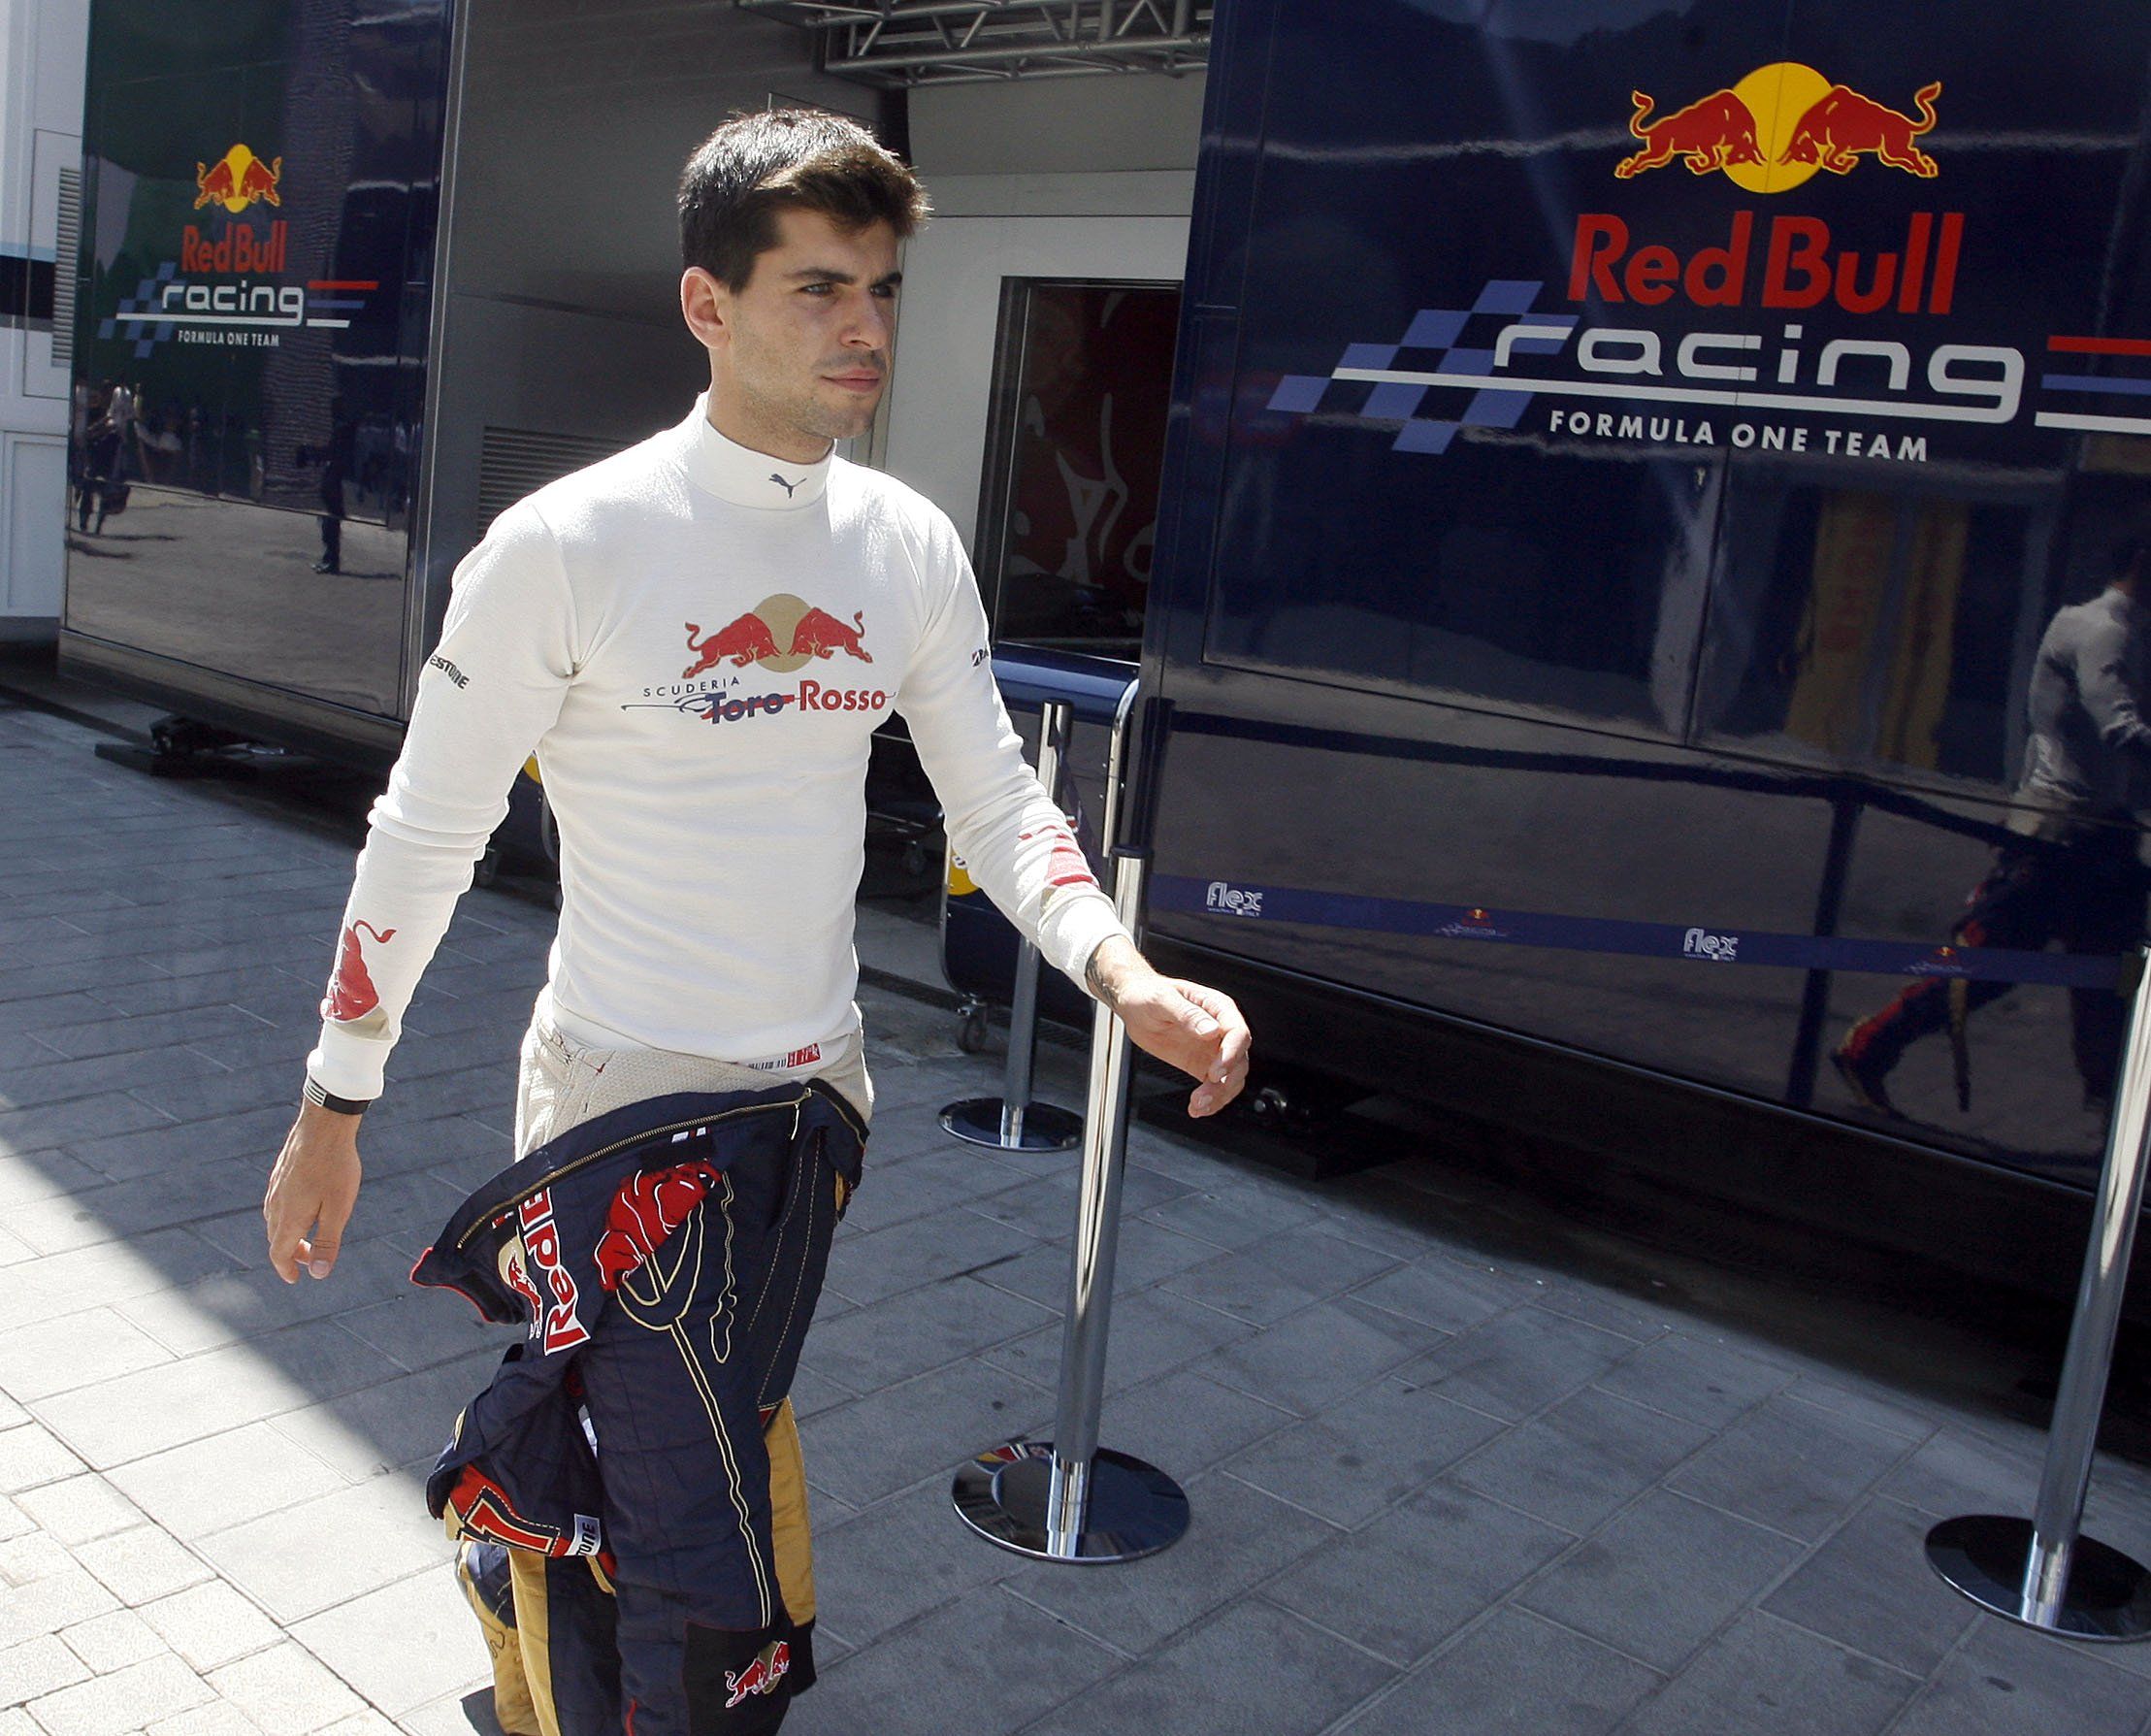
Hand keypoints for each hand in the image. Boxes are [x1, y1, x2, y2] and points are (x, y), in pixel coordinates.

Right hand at [264, 1102, 363, 1281]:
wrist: (324, 1126)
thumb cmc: (335, 1167)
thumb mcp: (339, 1209)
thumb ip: (328, 1242)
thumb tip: (318, 1274)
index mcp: (289, 1217)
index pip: (279, 1253)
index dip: (287, 1269)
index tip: (297, 1278)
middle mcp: (276, 1204)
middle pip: (275, 1239)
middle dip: (289, 1253)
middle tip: (309, 1259)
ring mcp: (275, 1187)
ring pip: (274, 1221)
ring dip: (287, 1234)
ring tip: (307, 1236)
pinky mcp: (279, 1174)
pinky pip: (276, 1203)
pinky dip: (285, 1216)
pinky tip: (301, 1207)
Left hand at [1085, 937, 1251, 1116]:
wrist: (1133, 1004)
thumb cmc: (1148, 994)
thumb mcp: (1162, 1000)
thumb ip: (1187, 1014)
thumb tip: (1210, 1030)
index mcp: (1217, 1008)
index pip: (1238, 1033)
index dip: (1231, 1054)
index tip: (1216, 1072)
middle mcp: (1220, 1030)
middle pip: (1239, 1060)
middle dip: (1225, 1081)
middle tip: (1203, 1094)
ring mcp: (1212, 1050)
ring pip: (1231, 1078)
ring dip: (1218, 1096)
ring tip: (1197, 1105)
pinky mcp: (1201, 1065)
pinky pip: (1215, 1087)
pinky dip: (1211, 1101)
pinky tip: (1197, 1109)